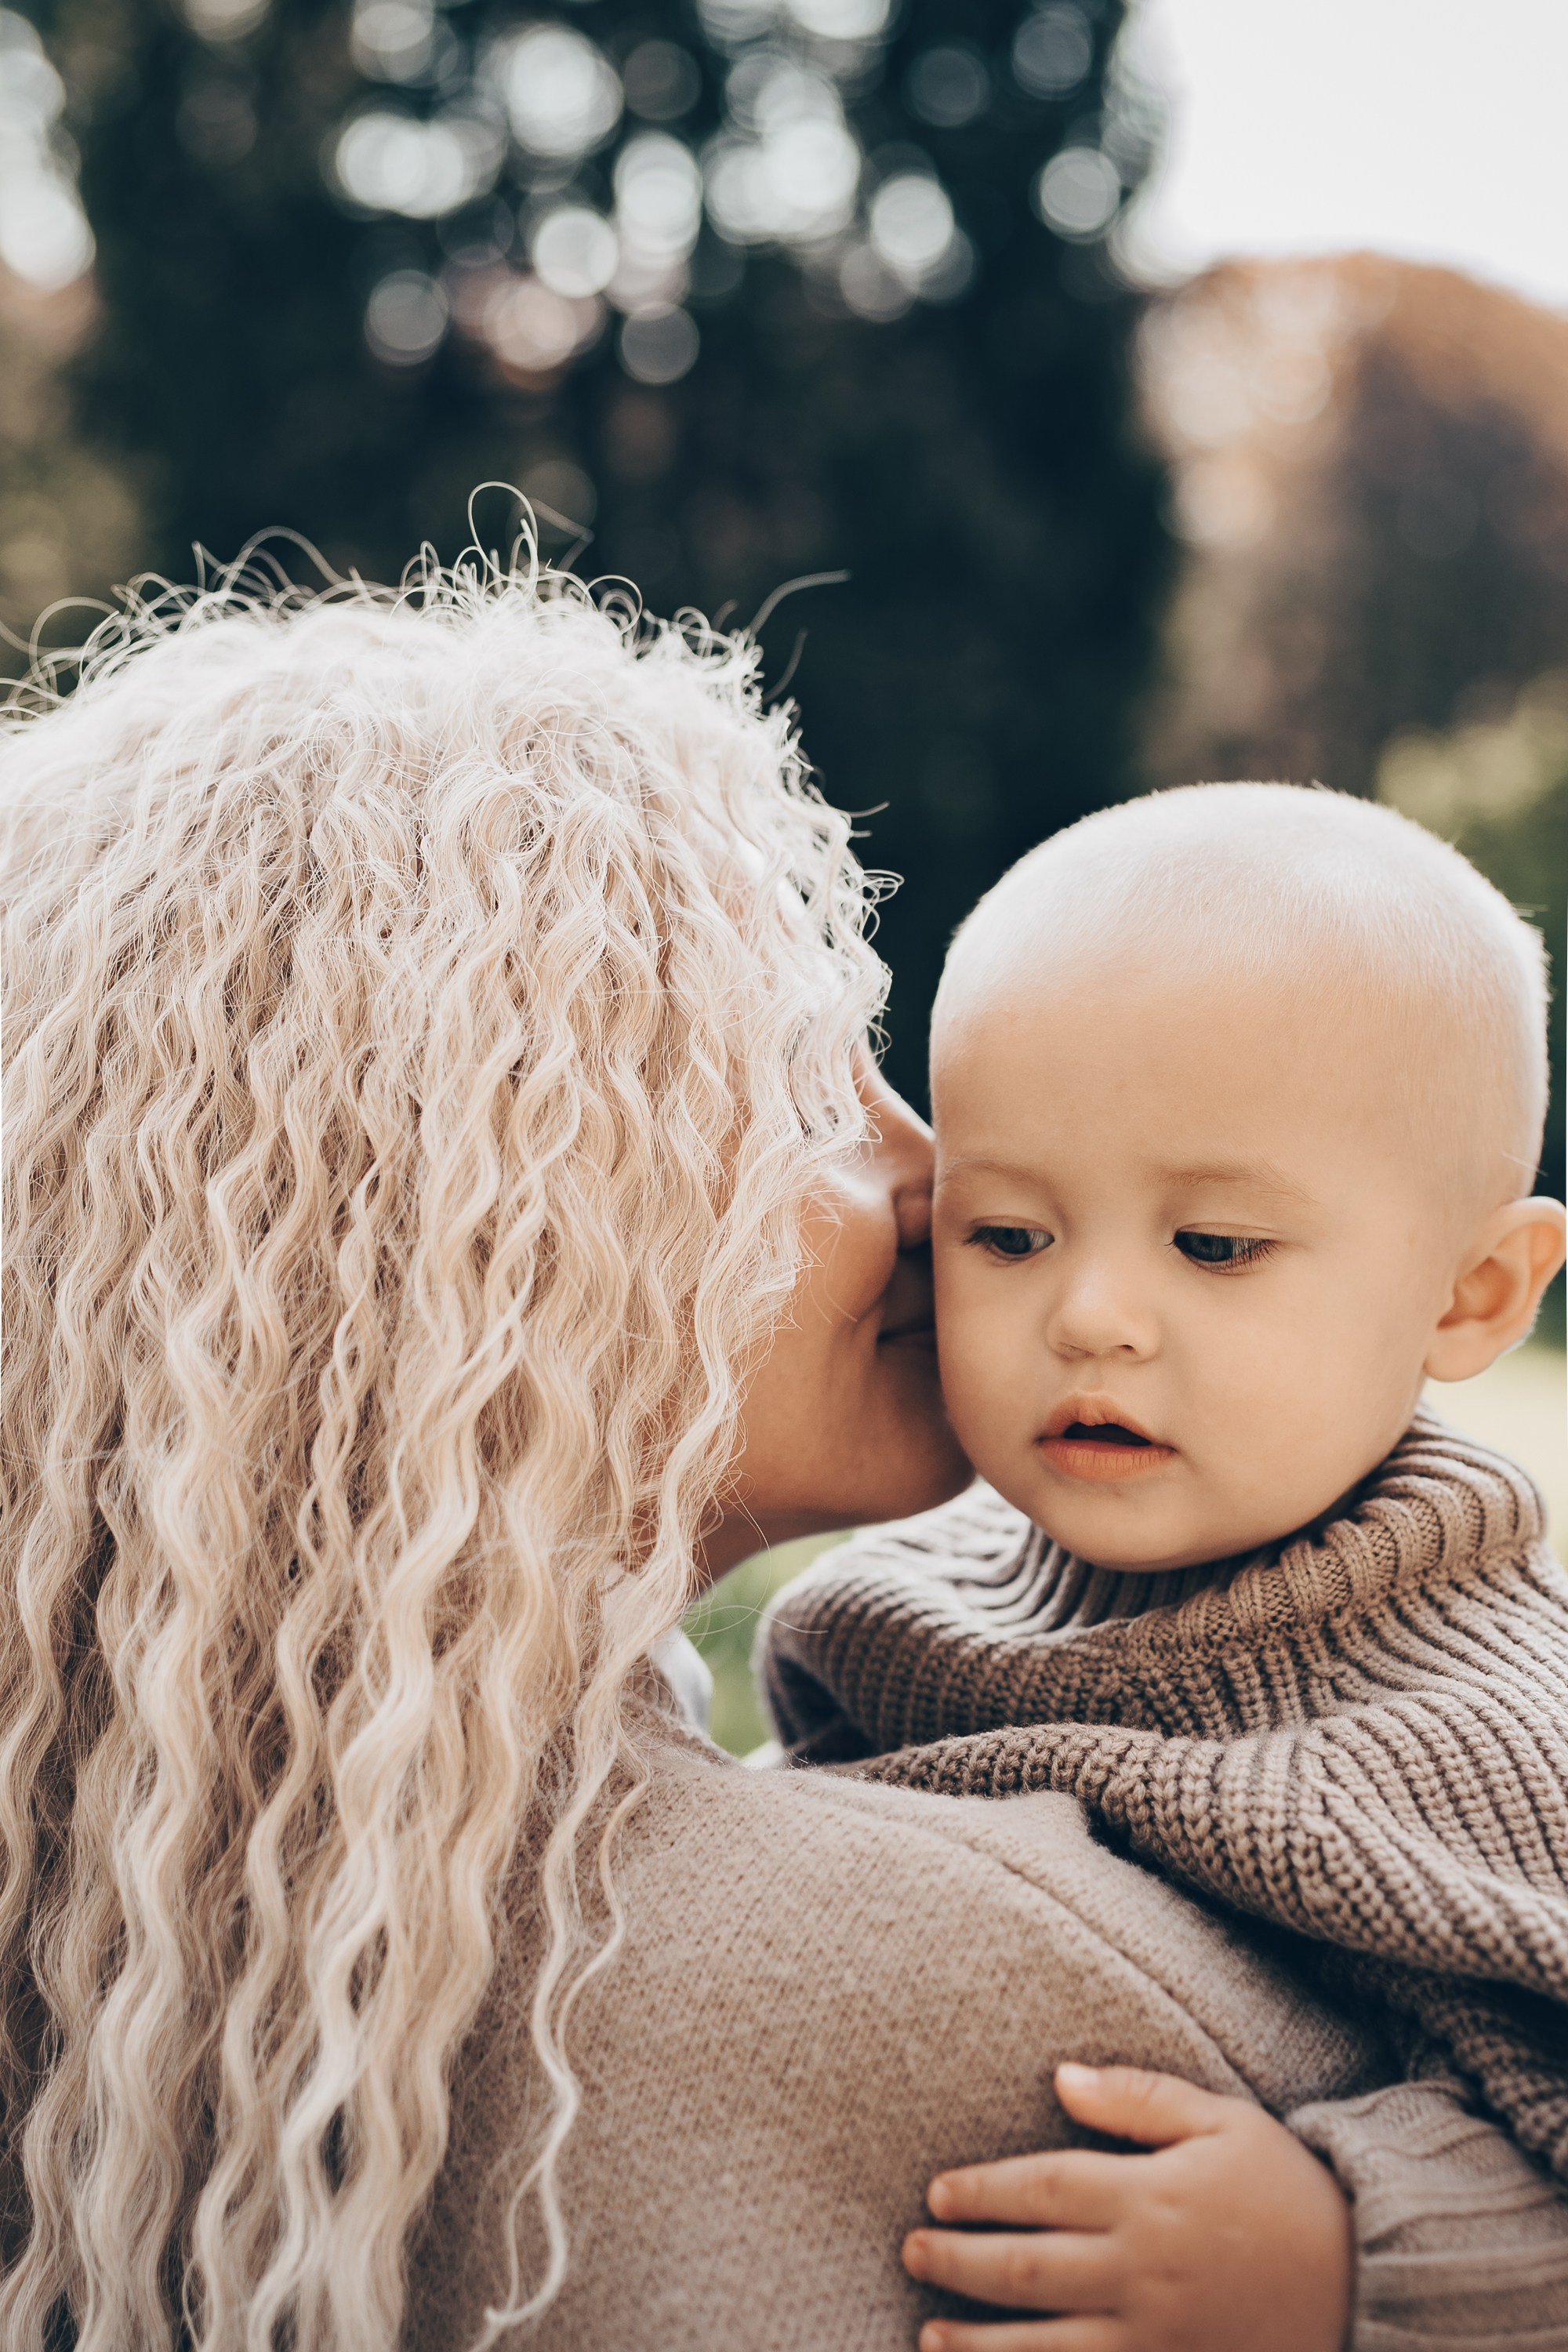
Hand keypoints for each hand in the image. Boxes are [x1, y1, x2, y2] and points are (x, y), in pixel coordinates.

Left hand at [902, 2062, 1351, 2351]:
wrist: (1370, 2281)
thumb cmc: (1290, 2191)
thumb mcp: (1222, 2121)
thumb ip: (1137, 2098)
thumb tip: (1058, 2076)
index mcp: (1149, 2197)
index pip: (1040, 2189)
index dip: (981, 2190)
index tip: (937, 2192)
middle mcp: (1142, 2270)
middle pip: (1027, 2267)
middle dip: (959, 2261)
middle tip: (912, 2250)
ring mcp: (1157, 2336)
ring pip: (1044, 2346)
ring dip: (978, 2345)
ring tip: (928, 2334)